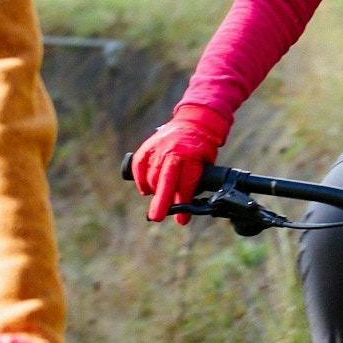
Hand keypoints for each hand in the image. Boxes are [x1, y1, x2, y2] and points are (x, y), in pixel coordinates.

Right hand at [131, 102, 230, 222]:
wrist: (194, 122)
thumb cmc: (200, 149)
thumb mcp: (203, 166)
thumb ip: (192, 184)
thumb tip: (181, 208)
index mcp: (192, 157)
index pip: (186, 184)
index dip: (183, 203)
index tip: (182, 220)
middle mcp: (174, 152)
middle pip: (166, 180)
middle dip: (161, 200)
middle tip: (157, 217)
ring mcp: (160, 148)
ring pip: (152, 175)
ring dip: (154, 191)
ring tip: (160, 197)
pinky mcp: (148, 146)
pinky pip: (139, 165)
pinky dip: (140, 179)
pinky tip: (146, 189)